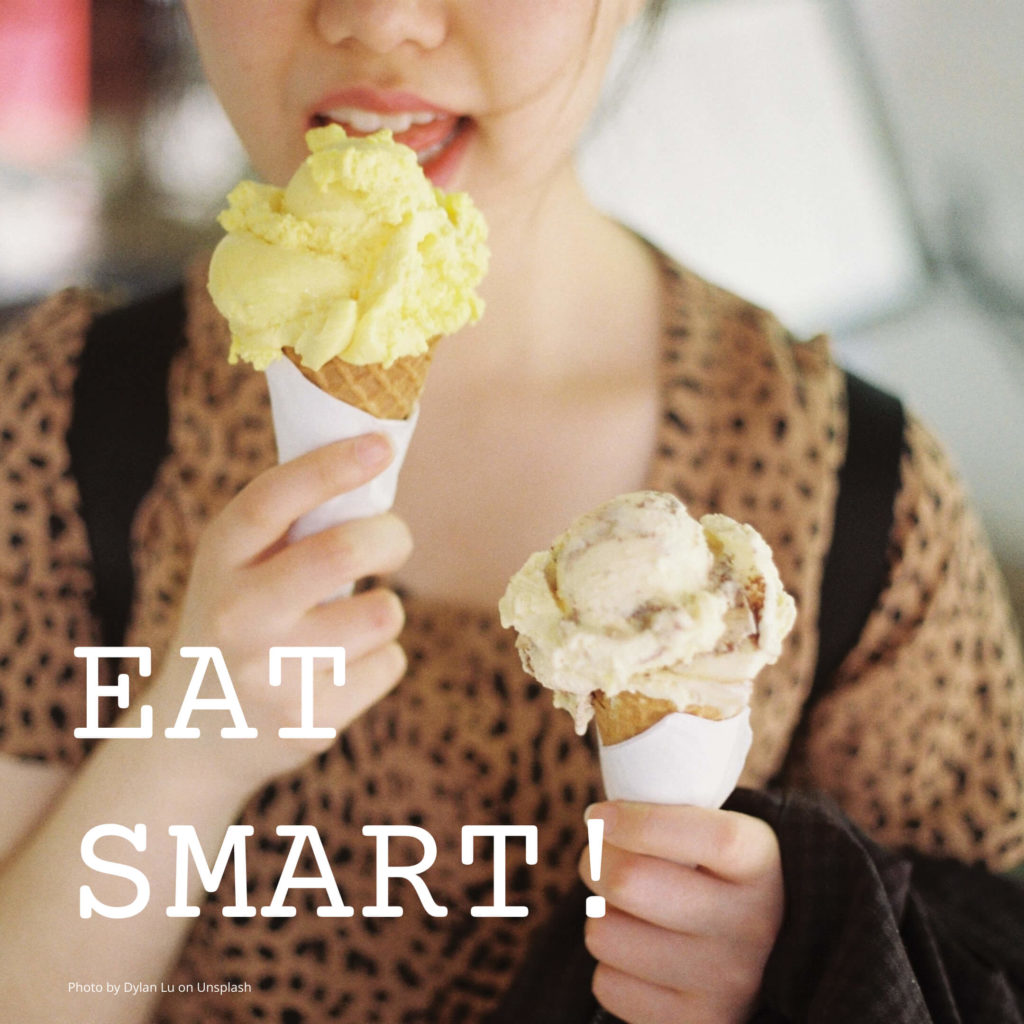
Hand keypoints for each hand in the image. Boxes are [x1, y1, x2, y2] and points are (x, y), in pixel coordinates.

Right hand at [146, 433, 411, 787]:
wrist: (194, 734)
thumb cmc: (241, 621)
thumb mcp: (237, 567)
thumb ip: (290, 525)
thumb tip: (375, 457)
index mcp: (218, 559)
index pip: (273, 499)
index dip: (331, 466)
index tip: (380, 444)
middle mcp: (237, 615)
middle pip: (342, 552)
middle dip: (391, 537)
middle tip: (391, 543)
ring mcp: (269, 674)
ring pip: (383, 613)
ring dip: (385, 608)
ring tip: (353, 620)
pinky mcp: (307, 720)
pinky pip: (390, 664)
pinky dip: (381, 658)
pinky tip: (343, 669)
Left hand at [580, 801, 783, 1023]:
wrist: (769, 953)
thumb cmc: (716, 874)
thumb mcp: (716, 833)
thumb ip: (670, 815)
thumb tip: (600, 822)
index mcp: (758, 860)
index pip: (700, 834)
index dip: (635, 822)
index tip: (598, 816)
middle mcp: (751, 923)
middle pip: (629, 882)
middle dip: (594, 861)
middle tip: (597, 857)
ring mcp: (726, 981)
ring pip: (605, 933)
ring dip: (601, 916)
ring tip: (626, 910)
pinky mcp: (697, 1023)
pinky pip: (607, 985)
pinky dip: (611, 965)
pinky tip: (639, 954)